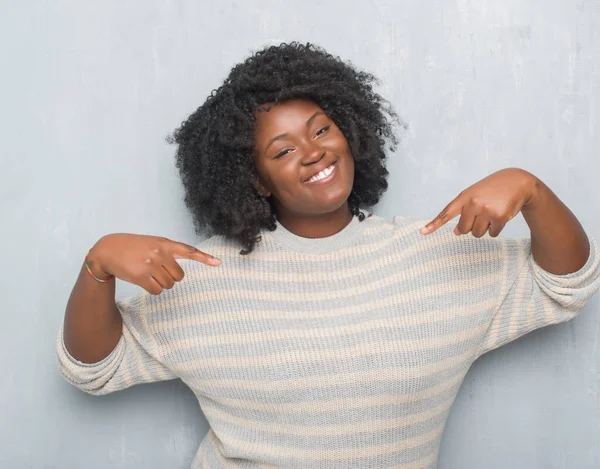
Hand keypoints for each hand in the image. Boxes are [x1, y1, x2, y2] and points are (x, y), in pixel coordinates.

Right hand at [86, 234, 220, 294]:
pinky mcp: (141, 276)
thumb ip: (169, 252)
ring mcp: (150, 264)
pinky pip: (157, 290)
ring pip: (169, 285)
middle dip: (171, 278)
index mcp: (165, 243)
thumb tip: (180, 272)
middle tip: (158, 271)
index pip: (189, 251)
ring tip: (148, 274)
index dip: (205, 258)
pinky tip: (143, 281)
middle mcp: (160, 253)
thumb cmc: (135, 247)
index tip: (218, 263)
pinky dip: (153, 289)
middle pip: (179, 276)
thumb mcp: (154, 243)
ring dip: (161, 284)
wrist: (109, 249)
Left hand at [420, 168, 537, 237]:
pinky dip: (495, 229)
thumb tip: (456, 232)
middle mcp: (472, 203)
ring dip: (484, 228)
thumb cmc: (492, 190)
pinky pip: (492, 234)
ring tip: (492, 213)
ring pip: (476, 234)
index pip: (446, 213)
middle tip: (481, 214)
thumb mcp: (475, 196)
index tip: (422, 232)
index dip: (434, 224)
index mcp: (464, 197)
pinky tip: (501, 216)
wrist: (518, 182)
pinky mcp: (499, 217)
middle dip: (471, 227)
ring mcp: (486, 210)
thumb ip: (463, 213)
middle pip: (463, 230)